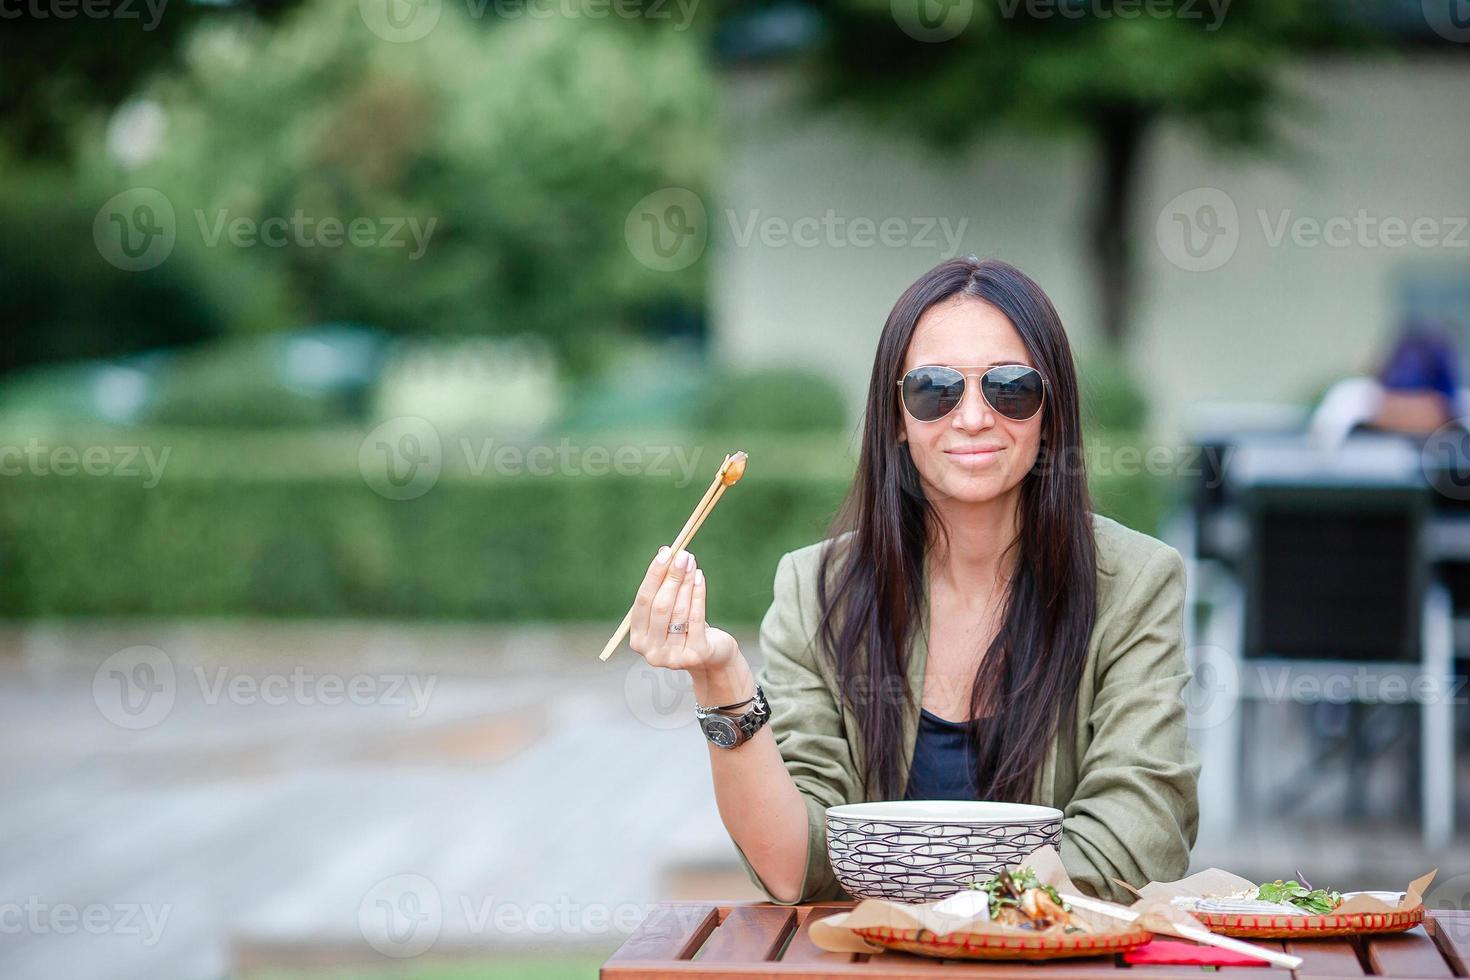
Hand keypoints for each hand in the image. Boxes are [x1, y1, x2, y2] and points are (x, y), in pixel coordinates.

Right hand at [628, 546, 741, 675]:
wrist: (711, 657)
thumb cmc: (685, 628)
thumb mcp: (670, 610)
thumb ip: (662, 587)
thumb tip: (665, 552)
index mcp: (638, 639)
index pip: (642, 601)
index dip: (653, 575)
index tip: (665, 553)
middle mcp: (651, 652)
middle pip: (660, 606)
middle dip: (672, 577)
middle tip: (683, 555)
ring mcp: (672, 657)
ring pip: (679, 611)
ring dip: (686, 583)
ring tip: (692, 563)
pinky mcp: (695, 655)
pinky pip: (695, 618)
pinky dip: (698, 594)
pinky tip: (700, 578)